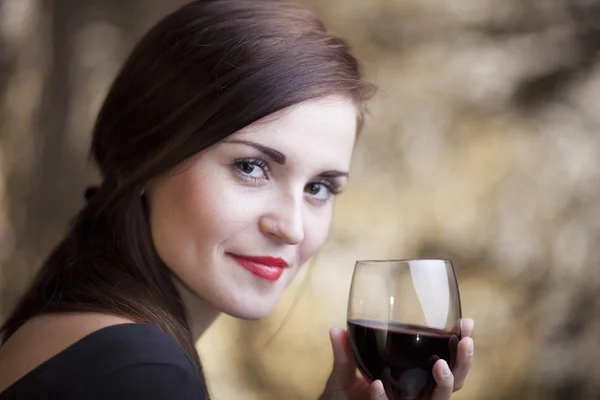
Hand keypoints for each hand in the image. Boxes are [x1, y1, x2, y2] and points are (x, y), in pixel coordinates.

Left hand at [318, 319, 474, 399]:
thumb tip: (335, 328)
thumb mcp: (343, 373)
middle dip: (462, 362)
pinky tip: (378, 385)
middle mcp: (415, 394)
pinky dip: (385, 399)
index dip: (458, 345)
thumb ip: (343, 352)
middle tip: (465, 341)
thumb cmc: (343, 399)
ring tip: (440, 365)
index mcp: (412, 379)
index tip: (466, 323)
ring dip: (443, 383)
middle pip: (452, 381)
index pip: (445, 361)